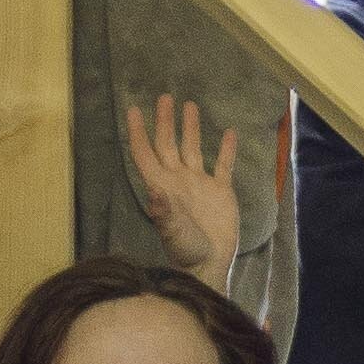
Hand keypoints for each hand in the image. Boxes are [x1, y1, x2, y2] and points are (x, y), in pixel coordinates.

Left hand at [119, 91, 244, 289]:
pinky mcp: (220, 192)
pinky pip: (223, 165)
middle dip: (165, 121)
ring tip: (190, 105)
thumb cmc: (186, 252)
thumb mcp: (173, 232)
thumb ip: (164, 212)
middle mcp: (178, 181)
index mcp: (162, 187)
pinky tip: (229, 133)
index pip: (146, 153)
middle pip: (168, 144)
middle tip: (165, 97)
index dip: (139, 132)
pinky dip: (226, 149)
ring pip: (192, 149)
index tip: (135, 109)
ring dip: (190, 128)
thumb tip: (154, 190)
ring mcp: (199, 185)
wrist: (210, 266)